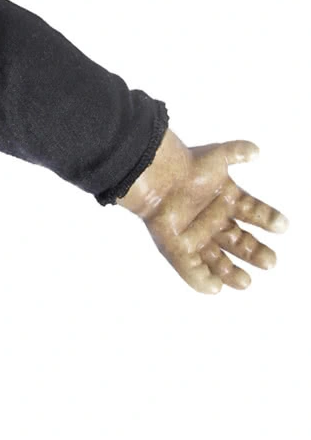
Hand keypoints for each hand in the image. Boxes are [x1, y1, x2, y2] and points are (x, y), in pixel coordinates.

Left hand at [119, 131, 287, 293]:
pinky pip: (191, 268)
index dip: (268, 218)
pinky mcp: (177, 248)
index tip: (283, 225)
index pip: (254, 212)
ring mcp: (195, 236)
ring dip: (231, 272)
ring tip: (245, 282)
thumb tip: (257, 151)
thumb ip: (237, 151)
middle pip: (239, 242)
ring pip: (217, 259)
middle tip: (270, 262)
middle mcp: (214, 221)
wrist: (156, 177)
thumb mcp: (215, 155)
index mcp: (226, 200)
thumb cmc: (185, 166)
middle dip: (255, 252)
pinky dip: (201, 279)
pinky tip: (215, 288)